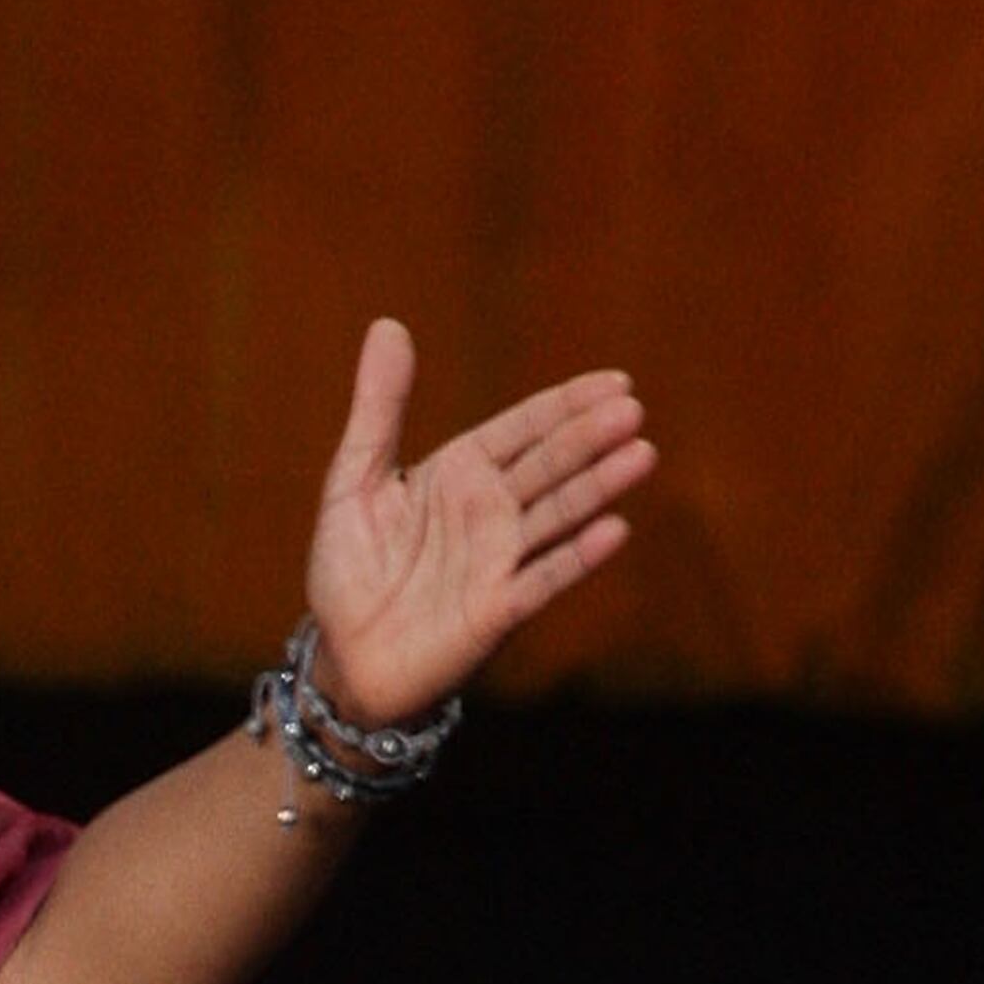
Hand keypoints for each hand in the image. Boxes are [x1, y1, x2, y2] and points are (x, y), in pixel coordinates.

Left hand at [301, 321, 653, 728]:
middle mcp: (490, 511)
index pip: (525, 427)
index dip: (567, 405)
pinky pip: (542, 579)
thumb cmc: (348, 572)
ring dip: (598, 486)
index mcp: (462, 472)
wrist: (343, 659)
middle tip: (632, 409)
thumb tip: (387, 325)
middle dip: (589, 437)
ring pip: (556, 514)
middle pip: (549, 464)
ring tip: (640, 454)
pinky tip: (612, 531)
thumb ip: (378, 408)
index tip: (614, 382)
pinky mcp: (495, 611)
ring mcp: (498, 560)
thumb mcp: (353, 480)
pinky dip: (575, 557)